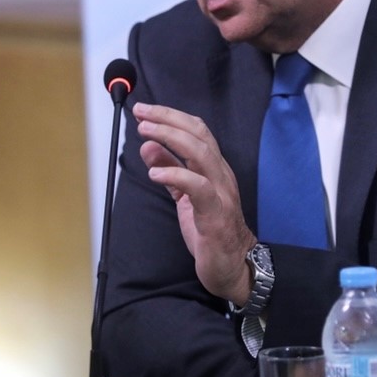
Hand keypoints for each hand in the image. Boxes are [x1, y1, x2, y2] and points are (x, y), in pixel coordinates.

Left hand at [133, 101, 255, 302]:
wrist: (234, 266)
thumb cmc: (211, 230)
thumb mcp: (184, 196)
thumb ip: (170, 170)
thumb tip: (149, 146)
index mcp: (214, 168)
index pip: (197, 131)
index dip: (171, 116)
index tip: (146, 111)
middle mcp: (221, 174)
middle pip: (198, 134)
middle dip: (168, 119)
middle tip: (142, 113)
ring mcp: (221, 192)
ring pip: (201, 153)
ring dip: (170, 138)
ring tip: (146, 132)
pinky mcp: (215, 214)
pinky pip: (198, 188)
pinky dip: (176, 175)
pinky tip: (155, 174)